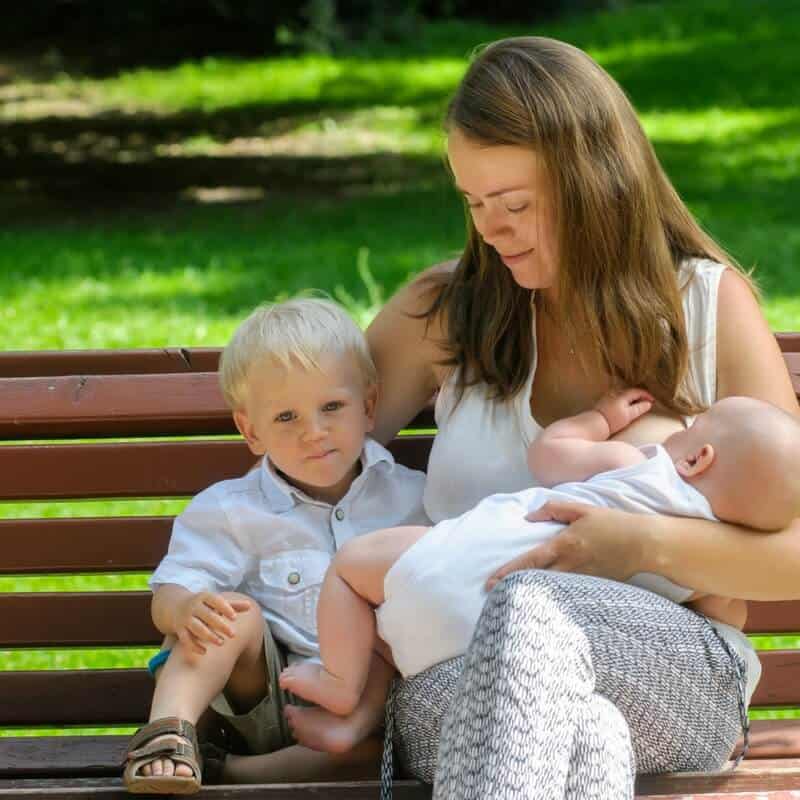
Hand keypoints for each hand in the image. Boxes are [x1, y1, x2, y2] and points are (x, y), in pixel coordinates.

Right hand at [174, 592, 249, 655]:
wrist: (176, 606)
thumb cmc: (204, 605)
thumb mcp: (216, 602)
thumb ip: (233, 605)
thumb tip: (250, 606)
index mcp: (204, 597)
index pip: (215, 601)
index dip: (225, 608)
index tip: (235, 618)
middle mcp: (194, 607)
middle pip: (207, 616)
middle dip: (220, 625)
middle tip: (233, 635)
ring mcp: (186, 618)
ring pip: (196, 628)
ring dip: (208, 636)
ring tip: (221, 643)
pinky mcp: (179, 630)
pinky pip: (185, 639)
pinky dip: (194, 646)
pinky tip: (204, 652)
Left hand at [486, 501, 647, 589]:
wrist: (645, 544)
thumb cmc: (612, 523)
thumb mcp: (582, 509)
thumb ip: (553, 509)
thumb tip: (529, 517)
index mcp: (564, 545)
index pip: (530, 561)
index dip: (508, 571)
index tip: (490, 581)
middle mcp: (570, 566)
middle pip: (535, 581)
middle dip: (513, 587)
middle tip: (492, 594)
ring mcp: (581, 580)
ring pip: (549, 590)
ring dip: (530, 593)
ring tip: (512, 597)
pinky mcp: (592, 588)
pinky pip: (567, 594)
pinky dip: (552, 596)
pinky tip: (542, 600)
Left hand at [594, 388, 652, 435]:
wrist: (595, 424)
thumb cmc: (612, 420)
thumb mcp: (629, 415)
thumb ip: (639, 408)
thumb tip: (648, 404)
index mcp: (622, 395)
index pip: (637, 391)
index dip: (646, 395)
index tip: (653, 401)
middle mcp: (615, 393)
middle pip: (630, 392)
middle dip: (639, 396)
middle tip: (646, 402)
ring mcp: (608, 396)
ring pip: (623, 395)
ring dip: (632, 398)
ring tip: (637, 405)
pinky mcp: (604, 402)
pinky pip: (618, 398)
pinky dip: (625, 400)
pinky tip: (625, 407)